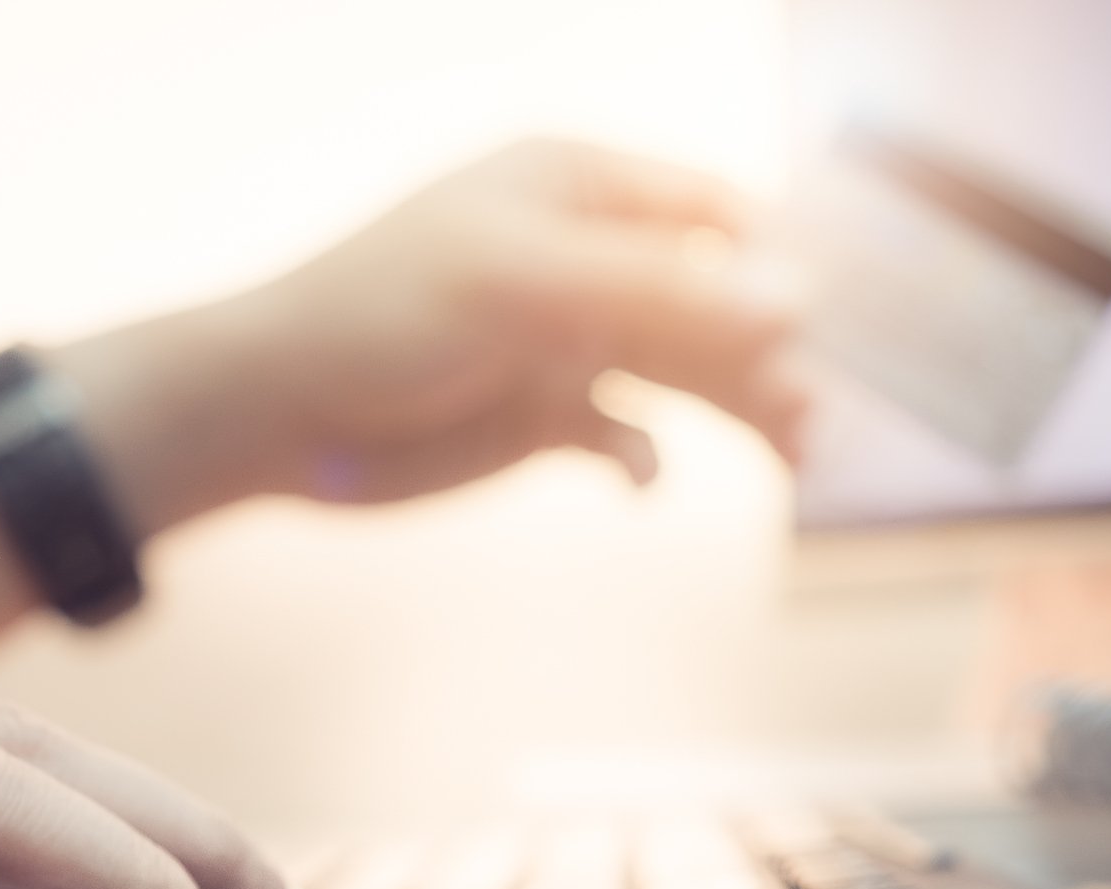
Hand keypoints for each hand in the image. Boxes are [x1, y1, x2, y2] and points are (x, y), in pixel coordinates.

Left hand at [53, 138, 805, 533]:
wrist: (273, 416)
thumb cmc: (381, 313)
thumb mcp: (524, 284)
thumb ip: (660, 291)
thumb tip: (802, 300)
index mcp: (578, 187)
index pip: (713, 211)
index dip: (776, 265)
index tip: (836, 327)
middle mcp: (585, 259)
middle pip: (714, 303)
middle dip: (768, 355)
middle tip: (820, 416)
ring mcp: (568, 341)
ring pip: (685, 376)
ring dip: (737, 412)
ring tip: (796, 454)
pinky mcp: (546, 419)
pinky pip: (628, 439)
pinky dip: (644, 461)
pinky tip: (636, 479)